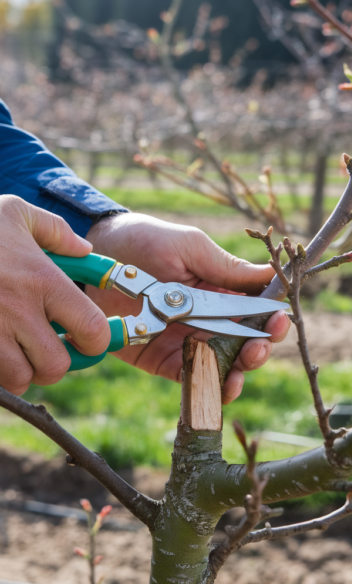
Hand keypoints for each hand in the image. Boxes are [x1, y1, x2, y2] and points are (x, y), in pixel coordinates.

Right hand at [0, 196, 110, 394]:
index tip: (88, 340)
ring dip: (23, 371)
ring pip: (20, 378)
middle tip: (48, 348)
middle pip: (55, 366)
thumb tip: (84, 249)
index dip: (96, 342)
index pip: (90, 328)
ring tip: (18, 351)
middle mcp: (17, 309)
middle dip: (55, 363)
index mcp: (41, 279)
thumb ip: (56, 231)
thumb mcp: (16, 213)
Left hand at [85, 213, 289, 402]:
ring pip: (222, 366)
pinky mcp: (163, 360)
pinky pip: (189, 378)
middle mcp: (209, 320)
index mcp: (221, 291)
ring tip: (240, 370)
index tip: (279, 320)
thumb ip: (227, 267)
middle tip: (259, 347)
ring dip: (236, 372)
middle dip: (258, 349)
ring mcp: (186, 342)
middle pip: (244, 343)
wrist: (97, 254)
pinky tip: (216, 385)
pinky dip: (206, 386)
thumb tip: (270, 273)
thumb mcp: (190, 248)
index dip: (271, 318)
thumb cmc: (146, 240)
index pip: (255, 310)